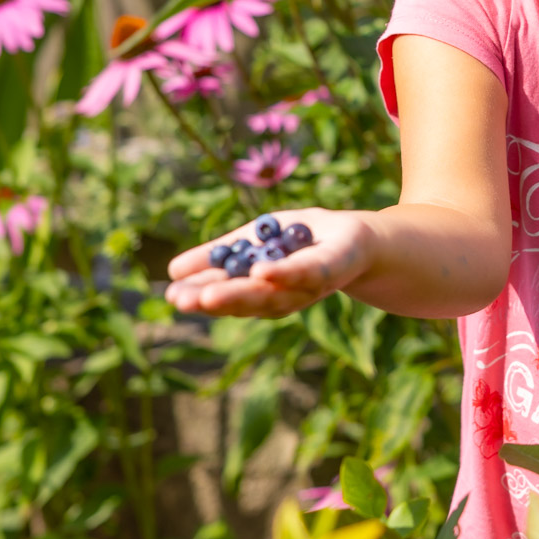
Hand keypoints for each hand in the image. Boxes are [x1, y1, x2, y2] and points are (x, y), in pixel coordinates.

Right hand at [165, 208, 371, 317]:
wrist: (366, 241)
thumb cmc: (306, 239)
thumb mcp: (258, 238)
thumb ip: (222, 254)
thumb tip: (172, 271)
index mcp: (264, 287)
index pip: (228, 292)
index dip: (200, 294)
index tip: (171, 294)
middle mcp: (287, 293)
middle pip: (249, 300)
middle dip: (216, 300)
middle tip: (184, 300)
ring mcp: (311, 285)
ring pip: (273, 294)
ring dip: (240, 295)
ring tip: (208, 295)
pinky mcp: (334, 267)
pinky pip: (308, 271)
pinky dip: (285, 274)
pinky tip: (260, 271)